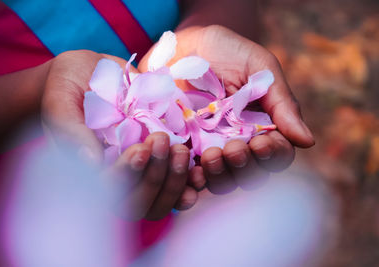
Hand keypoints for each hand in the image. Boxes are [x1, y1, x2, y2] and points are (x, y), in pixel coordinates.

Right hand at [41, 51, 196, 218]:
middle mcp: (118, 174)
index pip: (110, 191)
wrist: (88, 73)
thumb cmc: (66, 87)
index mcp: (91, 171)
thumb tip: (90, 162)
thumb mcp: (60, 102)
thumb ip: (71, 131)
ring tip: (182, 150)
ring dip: (177, 181)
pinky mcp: (161, 153)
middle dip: (156, 178)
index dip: (127, 175)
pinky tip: (200, 165)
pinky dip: (192, 177)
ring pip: (162, 198)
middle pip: (140, 203)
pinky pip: (179, 177)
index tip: (140, 148)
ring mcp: (142, 166)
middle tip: (161, 142)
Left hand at [139, 25, 314, 193]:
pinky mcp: (184, 149)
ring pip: (223, 180)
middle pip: (251, 174)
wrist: (182, 45)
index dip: (273, 156)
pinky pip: (191, 178)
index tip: (261, 144)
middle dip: (244, 167)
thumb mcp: (259, 68)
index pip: (277, 155)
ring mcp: (210, 148)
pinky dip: (193, 183)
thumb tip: (308, 142)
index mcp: (263, 126)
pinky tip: (192, 173)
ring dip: (220, 175)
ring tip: (210, 156)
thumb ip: (282, 103)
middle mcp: (239, 142)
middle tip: (233, 148)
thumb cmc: (226, 52)